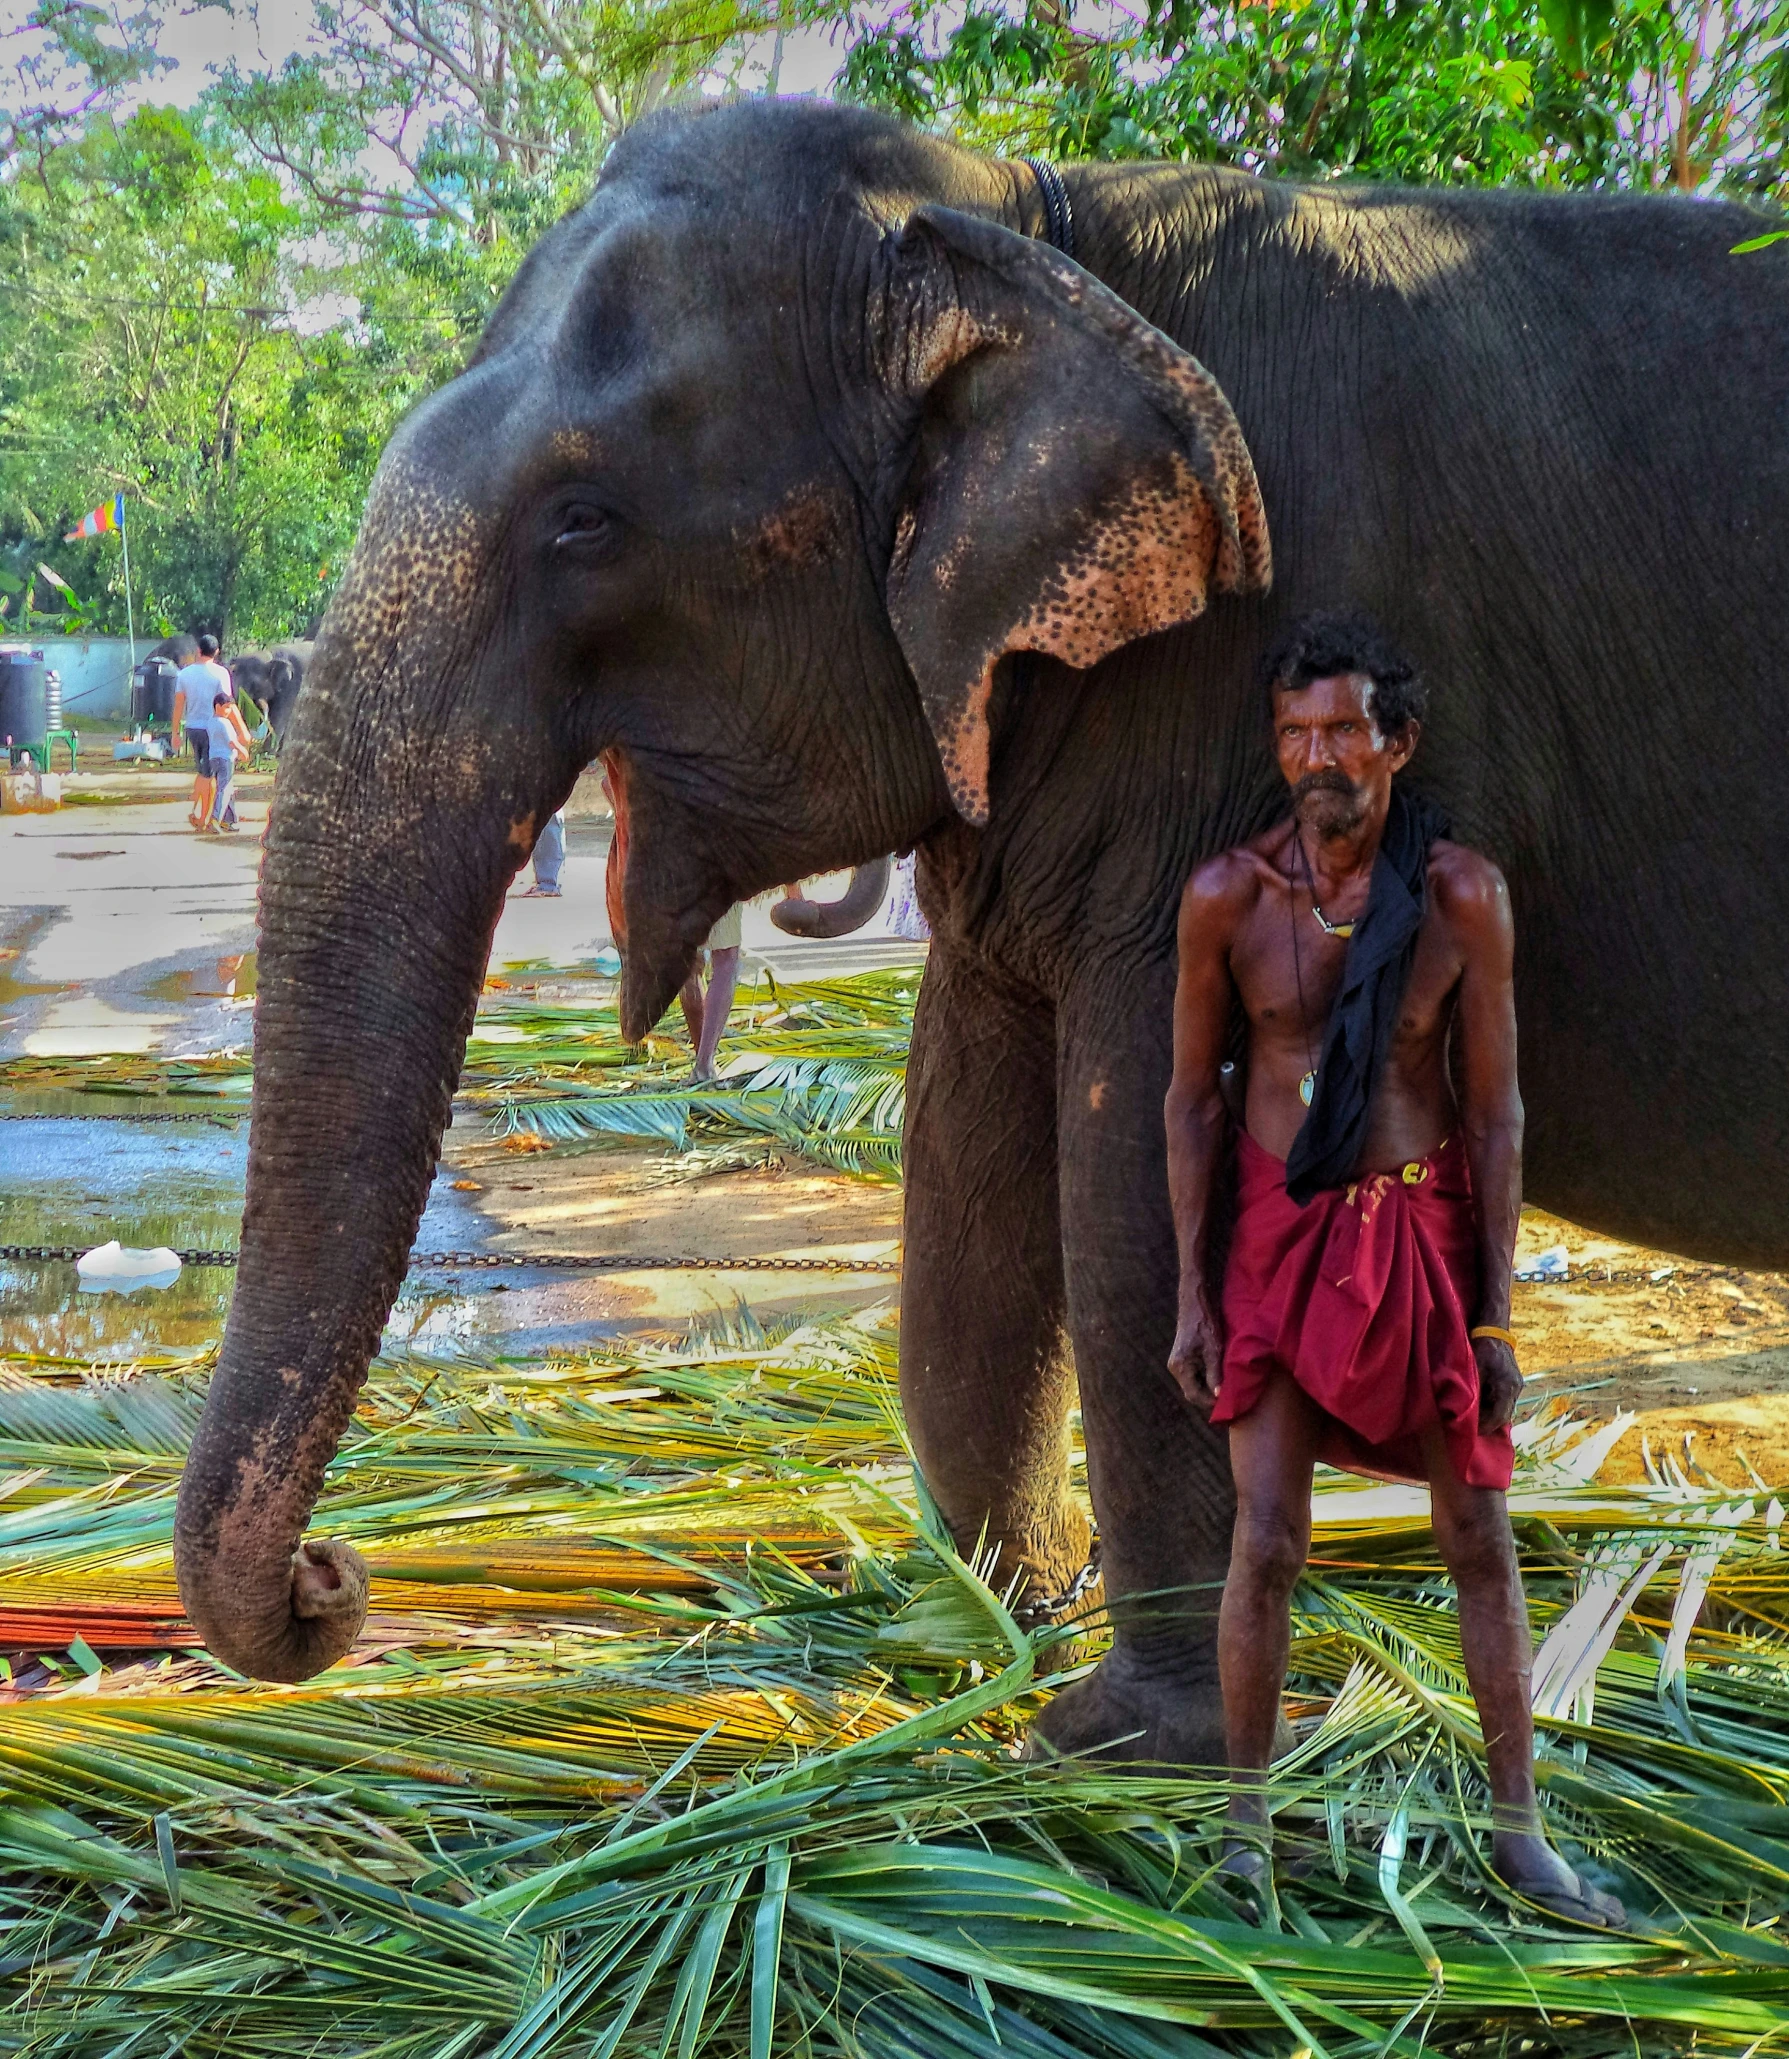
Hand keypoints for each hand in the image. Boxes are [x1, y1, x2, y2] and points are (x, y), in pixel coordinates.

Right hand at [1169, 1298, 1224, 1413]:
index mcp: (1180, 1367)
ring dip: (1209, 1388)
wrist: (1196, 1302)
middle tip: (1230, 1400)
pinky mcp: (1183, 1358)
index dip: (1211, 1403)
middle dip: (1210, 1397)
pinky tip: (1220, 1377)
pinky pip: (1194, 1376)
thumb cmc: (1205, 1323)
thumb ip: (1214, 1374)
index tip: (1228, 1406)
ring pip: (1194, 1384)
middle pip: (1193, 1392)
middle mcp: (1175, 1368)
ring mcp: (1178, 1363)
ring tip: (1228, 1389)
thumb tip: (1218, 1396)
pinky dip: (1206, 1379)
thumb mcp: (1213, 1350)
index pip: (1194, 1396)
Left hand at [1474, 1335, 1521, 1430]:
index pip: (1499, 1416)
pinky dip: (1492, 1407)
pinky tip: (1480, 1409)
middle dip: (1488, 1425)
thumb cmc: (1482, 1347)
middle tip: (1470, 1430)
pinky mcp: (1512, 1382)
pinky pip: (1503, 1402)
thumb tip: (1464, 1410)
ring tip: (1474, 1421)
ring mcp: (1516, 1386)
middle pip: (1503, 1416)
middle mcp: (1515, 1389)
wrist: (1493, 1330)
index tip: (1470, 1433)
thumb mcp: (1474, 1368)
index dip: (1485, 1427)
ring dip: (1490, 1417)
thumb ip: (1473, 1390)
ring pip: (1504, 1410)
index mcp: (1507, 1386)